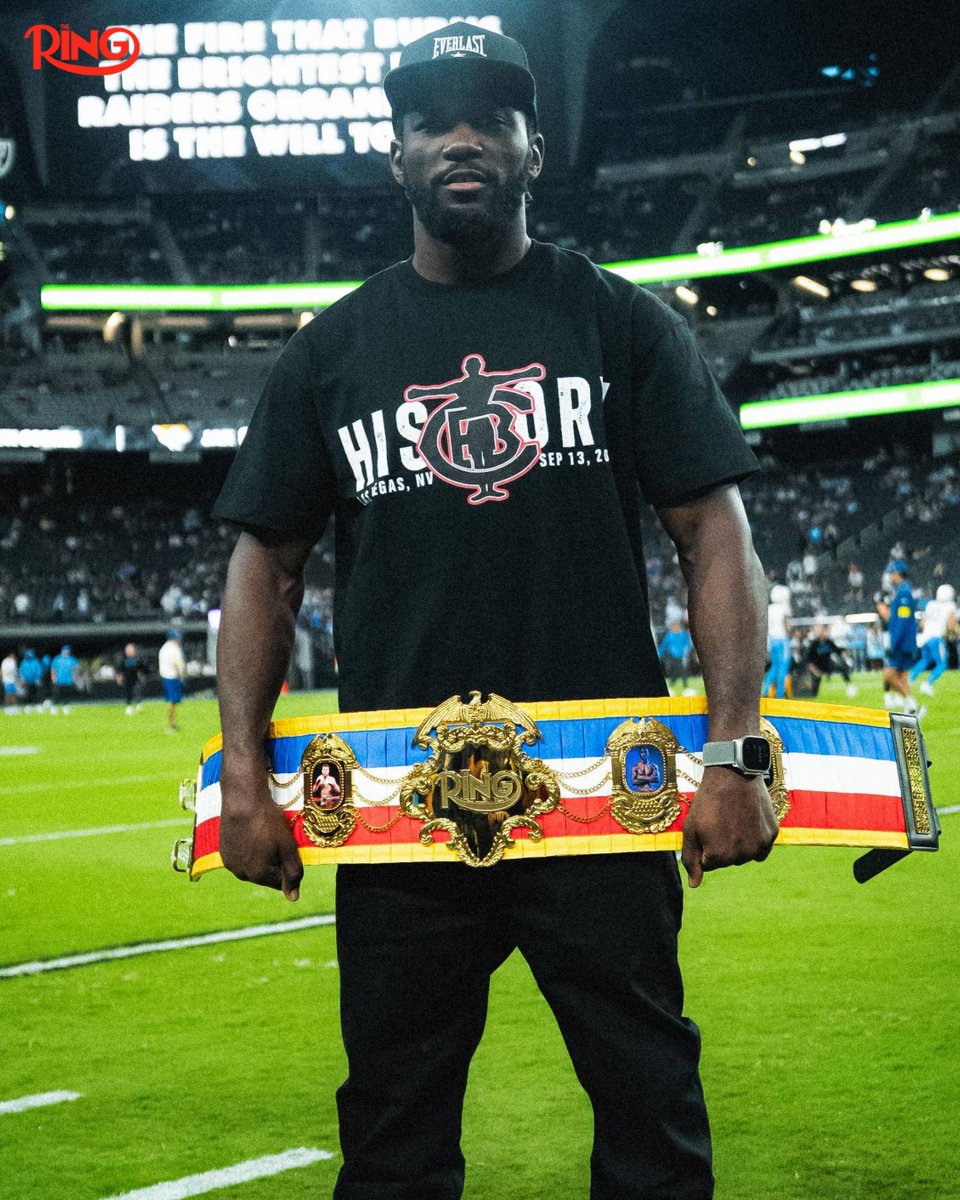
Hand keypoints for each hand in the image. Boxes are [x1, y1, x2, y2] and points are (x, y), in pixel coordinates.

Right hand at [219, 758, 303, 900]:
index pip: (280, 882)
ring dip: (259, 855)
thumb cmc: (268, 822)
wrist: (241, 799)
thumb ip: (293, 873)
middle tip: (275, 838)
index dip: (287, 865)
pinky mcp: (222, 851)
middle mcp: (241, 874)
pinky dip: (247, 848)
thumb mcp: (287, 846)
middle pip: (265, 875)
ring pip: (252, 865)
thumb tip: (293, 898)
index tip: (285, 847)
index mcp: (258, 875)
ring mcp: (229, 863)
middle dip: (273, 861)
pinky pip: (240, 856)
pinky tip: (250, 832)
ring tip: (262, 834)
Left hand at [681, 768, 777, 888]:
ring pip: (745, 854)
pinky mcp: (772, 835)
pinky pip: (760, 847)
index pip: (708, 864)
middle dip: (721, 845)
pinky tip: (747, 819)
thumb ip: (691, 860)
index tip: (707, 826)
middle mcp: (742, 856)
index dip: (704, 844)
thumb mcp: (691, 829)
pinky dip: (754, 837)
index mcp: (720, 857)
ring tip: (733, 818)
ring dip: (738, 842)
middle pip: (728, 860)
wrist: (733, 775)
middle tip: (720, 820)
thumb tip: (694, 885)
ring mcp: (759, 846)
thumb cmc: (708, 802)